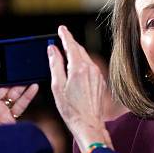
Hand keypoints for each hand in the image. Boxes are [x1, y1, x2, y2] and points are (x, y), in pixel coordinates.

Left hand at [0, 68, 38, 130]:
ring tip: (29, 75)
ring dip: (22, 84)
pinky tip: (33, 87)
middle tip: (20, 67)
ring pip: (14, 92)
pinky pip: (20, 104)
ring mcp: (1, 110)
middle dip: (12, 76)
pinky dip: (28, 95)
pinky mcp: (10, 118)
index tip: (4, 59)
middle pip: (3, 84)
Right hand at [48, 25, 111, 152]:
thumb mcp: (57, 86)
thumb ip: (55, 65)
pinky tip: (77, 68)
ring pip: (86, 58)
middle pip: (79, 50)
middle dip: (70, 43)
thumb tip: (53, 49)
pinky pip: (91, 67)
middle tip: (62, 37)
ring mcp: (97, 74)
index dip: (65, 35)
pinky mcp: (100, 81)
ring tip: (67, 52)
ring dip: (76, 53)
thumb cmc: (71, 109)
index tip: (61, 28)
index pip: (71, 45)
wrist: (89, 124)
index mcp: (78, 68)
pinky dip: (82, 63)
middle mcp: (91, 68)